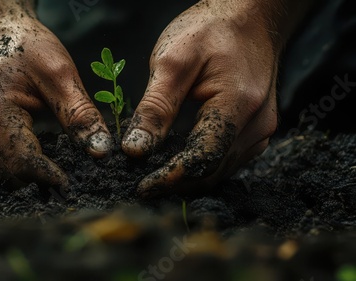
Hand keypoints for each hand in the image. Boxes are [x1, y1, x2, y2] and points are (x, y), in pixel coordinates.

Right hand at [0, 1, 111, 188]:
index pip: (23, 164)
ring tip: (50, 145)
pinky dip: (17, 163)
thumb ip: (81, 115)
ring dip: (30, 171)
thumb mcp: (59, 73)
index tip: (76, 180)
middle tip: (71, 160)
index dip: (53, 176)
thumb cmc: (23, 45)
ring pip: (4, 177)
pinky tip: (32, 141)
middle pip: (13, 176)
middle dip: (43, 175)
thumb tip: (101, 152)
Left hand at [122, 0, 281, 196]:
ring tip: (157, 178)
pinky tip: (180, 162)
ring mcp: (262, 129)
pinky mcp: (257, 129)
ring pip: (222, 170)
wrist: (249, 17)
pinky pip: (229, 159)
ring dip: (190, 178)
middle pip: (213, 170)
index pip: (202, 157)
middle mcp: (257, 123)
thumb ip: (155, 107)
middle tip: (143, 186)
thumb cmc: (210, 31)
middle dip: (177, 183)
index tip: (142, 187)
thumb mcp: (173, 60)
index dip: (170, 177)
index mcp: (238, 103)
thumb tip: (135, 149)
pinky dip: (203, 166)